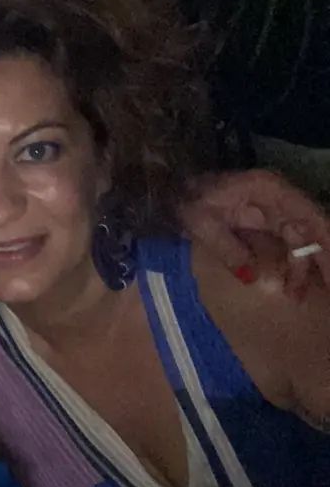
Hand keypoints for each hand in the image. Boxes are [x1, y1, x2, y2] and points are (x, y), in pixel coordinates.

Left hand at [181, 170, 329, 298]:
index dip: (327, 245)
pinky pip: (285, 243)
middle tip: (326, 290)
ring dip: (301, 268)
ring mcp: (272, 208)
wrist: (172, 190)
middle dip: (321, 260)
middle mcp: (278, 198)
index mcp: (270, 191)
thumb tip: (252, 277)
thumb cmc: (186, 201)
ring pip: (299, 240)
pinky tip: (290, 285)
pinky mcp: (263, 220)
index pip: (311, 218)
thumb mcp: (202, 224)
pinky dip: (289, 263)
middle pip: (311, 230)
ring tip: (296, 296)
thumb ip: (229, 250)